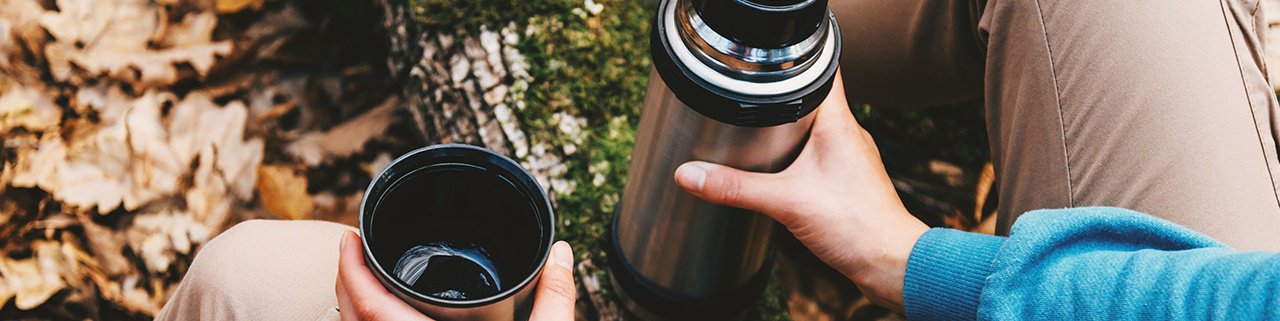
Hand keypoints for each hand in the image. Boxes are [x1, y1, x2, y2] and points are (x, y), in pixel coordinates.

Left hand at [336, 231, 577, 319]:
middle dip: (344, 280)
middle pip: (350, 319)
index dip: (349, 270)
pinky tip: (384, 314)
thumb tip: (563, 252)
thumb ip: (556, 299)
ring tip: (364, 277)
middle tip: (352, 248)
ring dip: (354, 305)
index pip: (368, 307)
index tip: (348, 237)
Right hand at [673, 71, 927, 310]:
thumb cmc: (856, 226)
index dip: (793, 60)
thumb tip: (691, 174)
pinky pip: (821, 156)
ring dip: (789, 129)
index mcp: (839, 124)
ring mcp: (852, 158)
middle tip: (748, 99)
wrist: (890, 263)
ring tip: (757, 133)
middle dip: (779, 98)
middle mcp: (849, 134)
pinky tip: (783, 171)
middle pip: (812, 99)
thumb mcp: (785, 203)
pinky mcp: (849, 180)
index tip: (764, 61)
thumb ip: (736, 188)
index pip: (821, 70)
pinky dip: (799, 156)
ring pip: (816, 129)